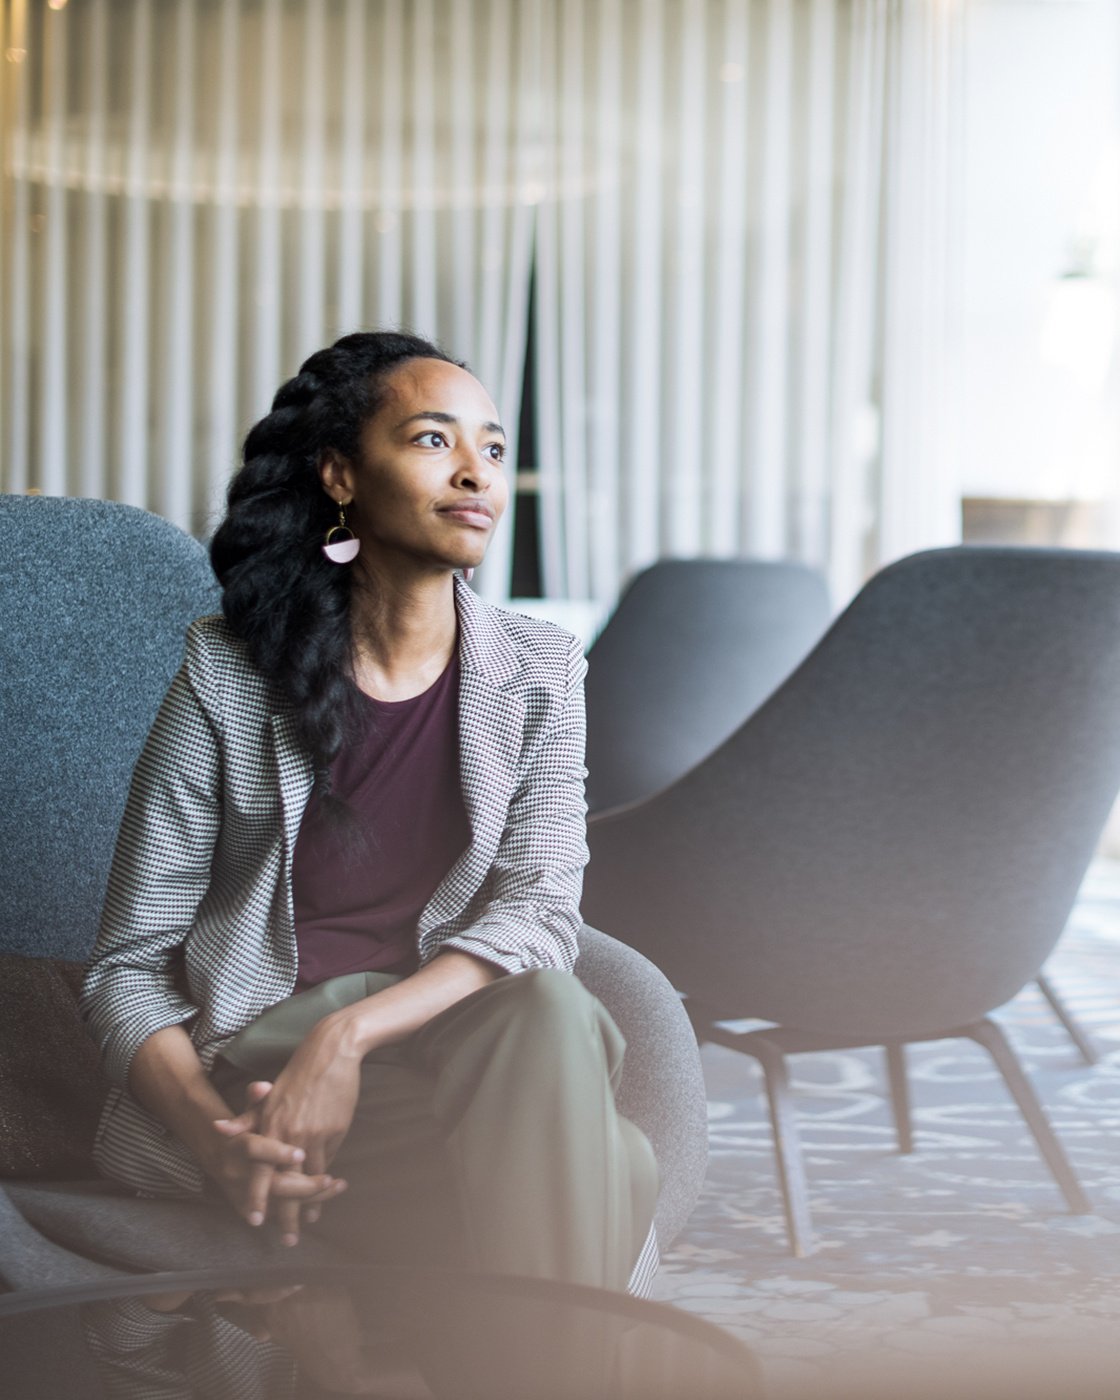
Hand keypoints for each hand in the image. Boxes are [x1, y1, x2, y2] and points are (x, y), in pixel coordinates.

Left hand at [204, 1080, 345, 1229]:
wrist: (329, 1053)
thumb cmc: (298, 1075)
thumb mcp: (269, 1097)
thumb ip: (245, 1118)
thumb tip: (217, 1128)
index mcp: (269, 1127)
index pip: (260, 1171)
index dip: (257, 1198)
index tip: (255, 1221)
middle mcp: (286, 1134)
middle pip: (284, 1184)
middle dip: (286, 1214)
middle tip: (287, 1239)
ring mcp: (310, 1134)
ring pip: (308, 1178)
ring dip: (309, 1202)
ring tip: (309, 1222)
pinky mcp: (331, 1132)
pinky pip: (326, 1162)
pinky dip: (324, 1180)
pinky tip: (327, 1192)